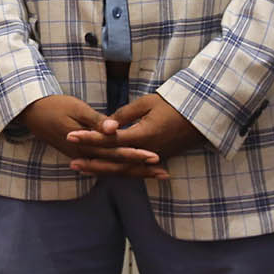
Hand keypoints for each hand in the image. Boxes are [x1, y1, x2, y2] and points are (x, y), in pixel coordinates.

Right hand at [14, 94, 158, 169]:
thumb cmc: (54, 106)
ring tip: (156, 174)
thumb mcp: (76, 108)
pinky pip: (104, 167)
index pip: (115, 152)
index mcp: (85, 143)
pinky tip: (133, 171)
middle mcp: (85, 155)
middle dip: (141, 170)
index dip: (136, 155)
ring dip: (134, 172)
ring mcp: (82, 157)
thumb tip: (114, 129)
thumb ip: (96, 120)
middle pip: (117, 166)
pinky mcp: (81, 155)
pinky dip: (121, 169)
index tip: (155, 157)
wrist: (32, 113)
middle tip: (164, 173)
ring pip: (112, 170)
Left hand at [65, 92, 202, 178]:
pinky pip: (133, 169)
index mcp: (143, 135)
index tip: (71, 136)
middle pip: (114, 161)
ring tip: (81, 168)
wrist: (202, 116)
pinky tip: (104, 170)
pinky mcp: (157, 158)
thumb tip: (105, 125)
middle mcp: (147, 151)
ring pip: (123, 169)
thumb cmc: (174, 104)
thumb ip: (124, 114)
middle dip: (92, 162)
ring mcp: (153, 157)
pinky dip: (117, 171)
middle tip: (71, 163)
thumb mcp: (148, 103)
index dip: (89, 138)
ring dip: (102, 169)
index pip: (110, 140)